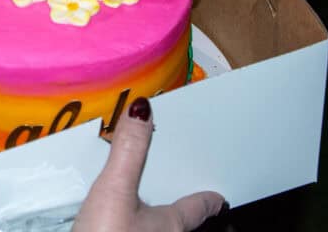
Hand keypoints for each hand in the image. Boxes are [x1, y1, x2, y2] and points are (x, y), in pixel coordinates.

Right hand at [72, 97, 226, 231]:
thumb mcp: (114, 192)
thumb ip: (127, 151)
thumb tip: (142, 108)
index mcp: (170, 225)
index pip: (197, 208)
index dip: (208, 199)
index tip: (219, 194)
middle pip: (177, 225)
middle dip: (176, 210)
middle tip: (175, 190)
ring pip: (152, 231)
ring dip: (150, 220)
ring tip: (142, 206)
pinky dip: (122, 225)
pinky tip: (108, 223)